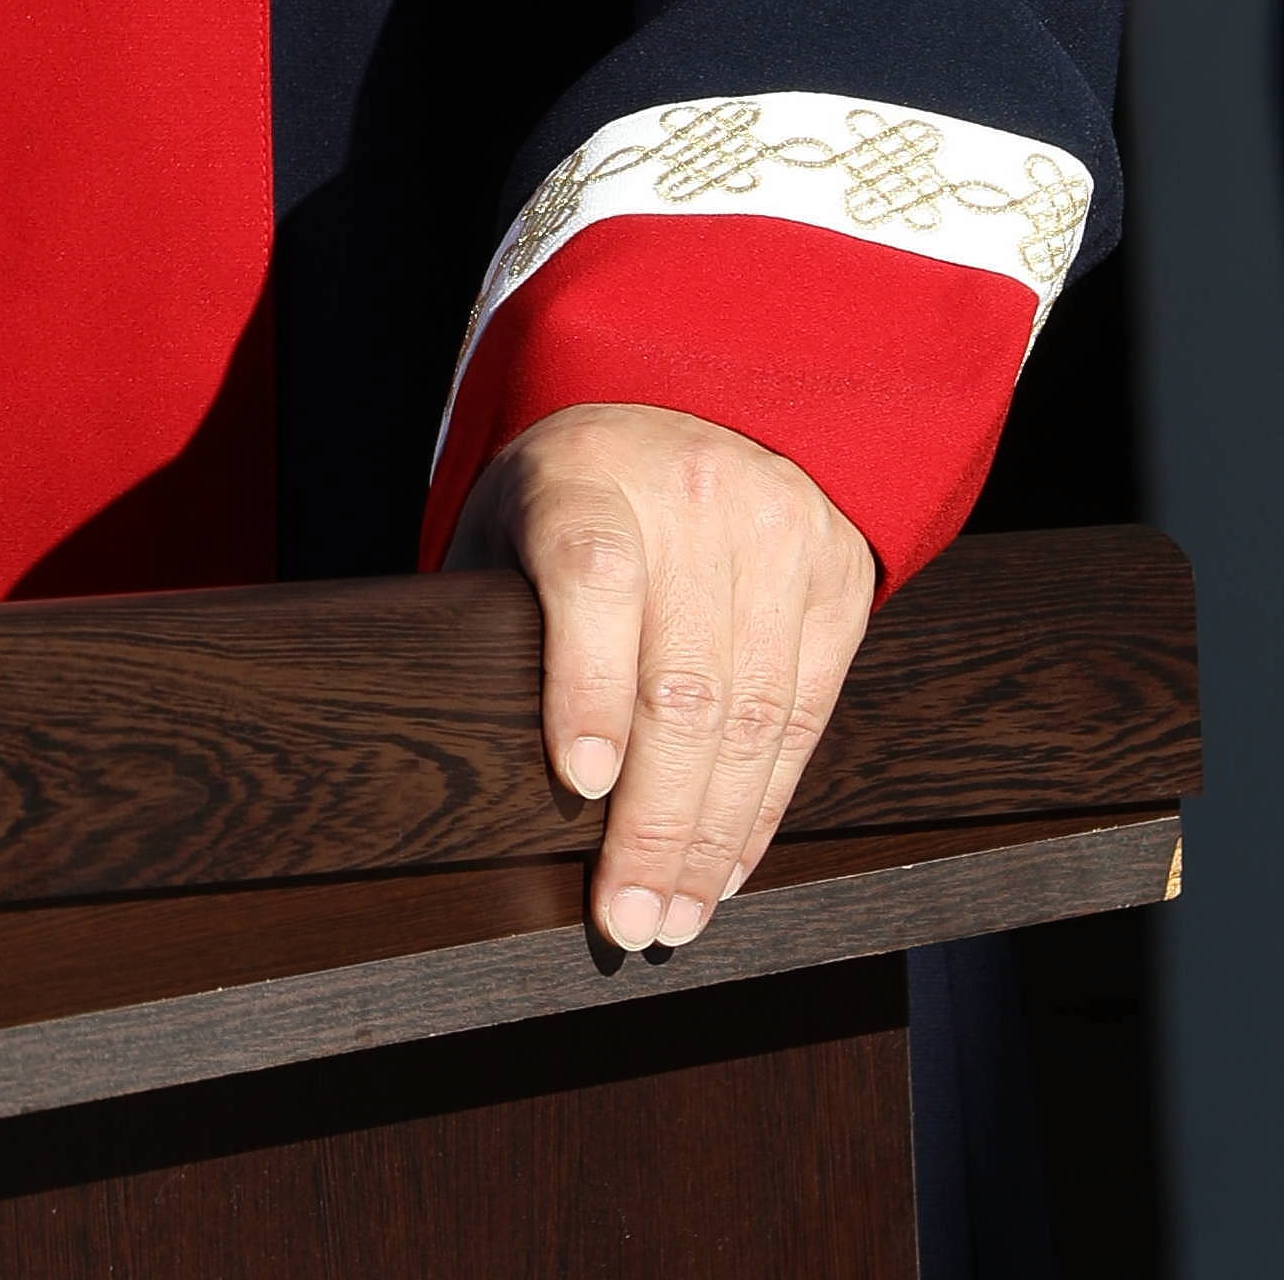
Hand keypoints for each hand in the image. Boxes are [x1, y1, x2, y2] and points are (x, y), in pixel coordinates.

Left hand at [449, 401, 875, 954]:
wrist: (697, 395)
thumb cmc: (572, 488)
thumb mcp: (511, 517)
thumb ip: (502, 614)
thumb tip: (470, 763)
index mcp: (588, 474)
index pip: (590, 576)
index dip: (585, 685)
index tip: (578, 783)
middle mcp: (692, 499)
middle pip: (681, 680)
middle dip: (657, 820)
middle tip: (628, 916)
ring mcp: (779, 534)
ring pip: (753, 716)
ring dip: (716, 836)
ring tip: (679, 914)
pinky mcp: (841, 577)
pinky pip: (807, 715)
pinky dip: (767, 804)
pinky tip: (732, 863)